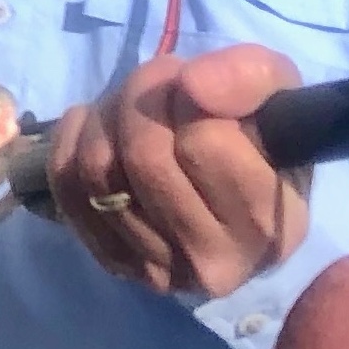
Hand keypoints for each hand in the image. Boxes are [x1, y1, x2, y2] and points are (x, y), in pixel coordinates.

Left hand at [48, 45, 308, 300]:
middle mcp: (212, 262)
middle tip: (160, 78)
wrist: (241, 196)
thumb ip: (251, 78)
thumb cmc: (265, 140)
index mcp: (266, 224)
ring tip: (135, 101)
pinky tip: (100, 123)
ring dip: (108, 113)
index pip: (205, 144)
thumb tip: (193, 84)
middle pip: (145, 156)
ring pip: (99, 168)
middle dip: (143, 96)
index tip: (194, 80)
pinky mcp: (113, 261)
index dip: (189, 94)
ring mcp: (157, 269)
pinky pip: (66, 185)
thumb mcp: (281, 94)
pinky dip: (74, 137)